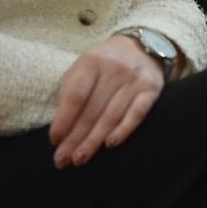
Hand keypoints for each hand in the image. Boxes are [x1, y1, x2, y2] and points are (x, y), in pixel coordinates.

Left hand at [49, 35, 163, 168]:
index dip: (64, 120)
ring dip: (94, 140)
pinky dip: (124, 129)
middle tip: (63, 160)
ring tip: (80, 158)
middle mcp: (114, 69)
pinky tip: (110, 144)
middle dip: (75, 138)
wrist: (141, 47)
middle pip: (92, 110)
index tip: (54, 140)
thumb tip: (60, 130)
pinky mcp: (151, 90)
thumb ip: (70, 92)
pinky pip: (137, 113)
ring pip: (112, 115)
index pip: (75, 95)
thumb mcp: (83, 68)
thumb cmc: (102, 65)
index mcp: (91, 62)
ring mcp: (134, 80)